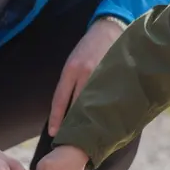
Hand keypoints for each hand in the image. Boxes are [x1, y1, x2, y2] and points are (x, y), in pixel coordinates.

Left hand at [48, 18, 124, 136]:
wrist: (108, 29)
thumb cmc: (88, 49)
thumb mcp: (73, 63)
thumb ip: (70, 84)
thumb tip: (66, 110)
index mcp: (71, 70)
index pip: (60, 98)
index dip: (56, 118)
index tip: (54, 133)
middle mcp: (85, 73)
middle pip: (76, 105)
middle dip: (73, 123)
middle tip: (71, 140)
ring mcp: (101, 75)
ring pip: (93, 103)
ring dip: (90, 119)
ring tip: (88, 135)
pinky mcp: (115, 76)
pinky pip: (108, 98)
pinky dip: (105, 110)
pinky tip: (106, 120)